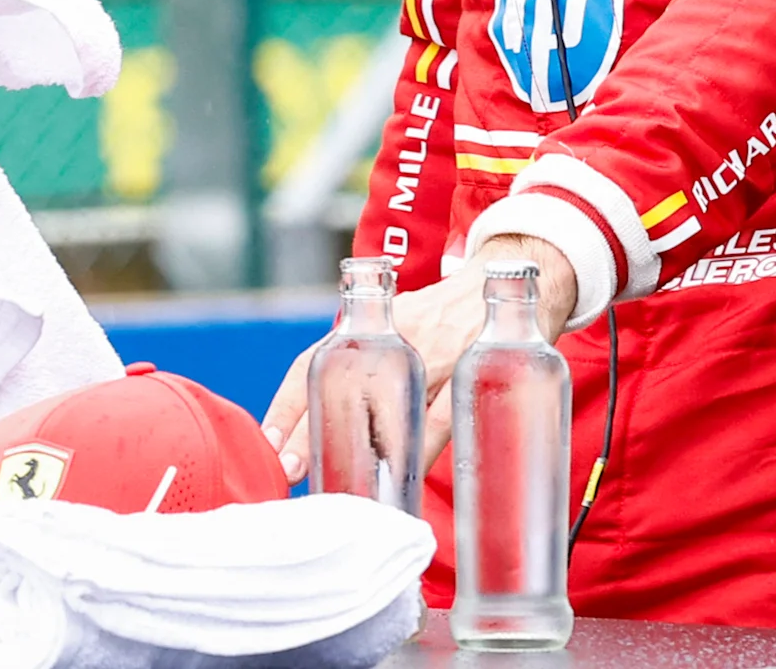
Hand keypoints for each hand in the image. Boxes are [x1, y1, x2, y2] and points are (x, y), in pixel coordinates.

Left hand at [262, 236, 576, 481]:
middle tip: (290, 471)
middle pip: (341, 389)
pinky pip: (442, 421)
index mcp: (367, 328)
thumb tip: (326, 430)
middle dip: (313, 433)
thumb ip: (365, 370)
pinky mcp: (472, 370)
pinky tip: (406, 484)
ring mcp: (434, 352)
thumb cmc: (442, 318)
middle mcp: (392, 337)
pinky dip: (420, 455)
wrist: (508, 282)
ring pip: (392, 411)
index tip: (266, 444)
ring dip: (368, 455)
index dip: (286, 404)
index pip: (310, 362)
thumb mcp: (395, 331)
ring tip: (346, 492)